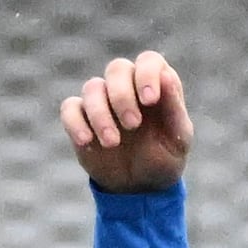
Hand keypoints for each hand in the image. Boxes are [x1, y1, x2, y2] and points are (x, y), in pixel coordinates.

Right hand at [60, 50, 192, 193]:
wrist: (140, 186)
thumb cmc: (164, 157)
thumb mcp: (178, 138)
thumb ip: (174, 107)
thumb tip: (166, 76)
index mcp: (154, 84)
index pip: (148, 61)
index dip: (147, 75)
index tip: (149, 100)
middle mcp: (127, 85)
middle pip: (117, 69)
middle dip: (122, 96)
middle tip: (133, 125)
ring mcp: (102, 100)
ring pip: (92, 88)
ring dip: (101, 114)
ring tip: (112, 143)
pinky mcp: (81, 118)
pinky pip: (70, 108)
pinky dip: (75, 122)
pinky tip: (87, 141)